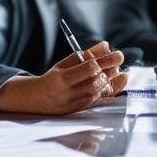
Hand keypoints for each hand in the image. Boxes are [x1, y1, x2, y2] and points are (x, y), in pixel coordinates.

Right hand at [0, 41, 124, 114]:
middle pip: (98, 81)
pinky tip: (117, 79)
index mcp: (62, 79)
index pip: (89, 69)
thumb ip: (85, 54)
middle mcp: (70, 94)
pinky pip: (101, 99)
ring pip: (101, 91)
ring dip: (113, 78)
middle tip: (119, 57)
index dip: (106, 61)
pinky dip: (111, 88)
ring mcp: (77, 104)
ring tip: (118, 68)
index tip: (117, 53)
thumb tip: (106, 46)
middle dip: (111, 68)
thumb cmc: (53, 78)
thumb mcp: (64, 64)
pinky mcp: (83, 110)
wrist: (38, 100)